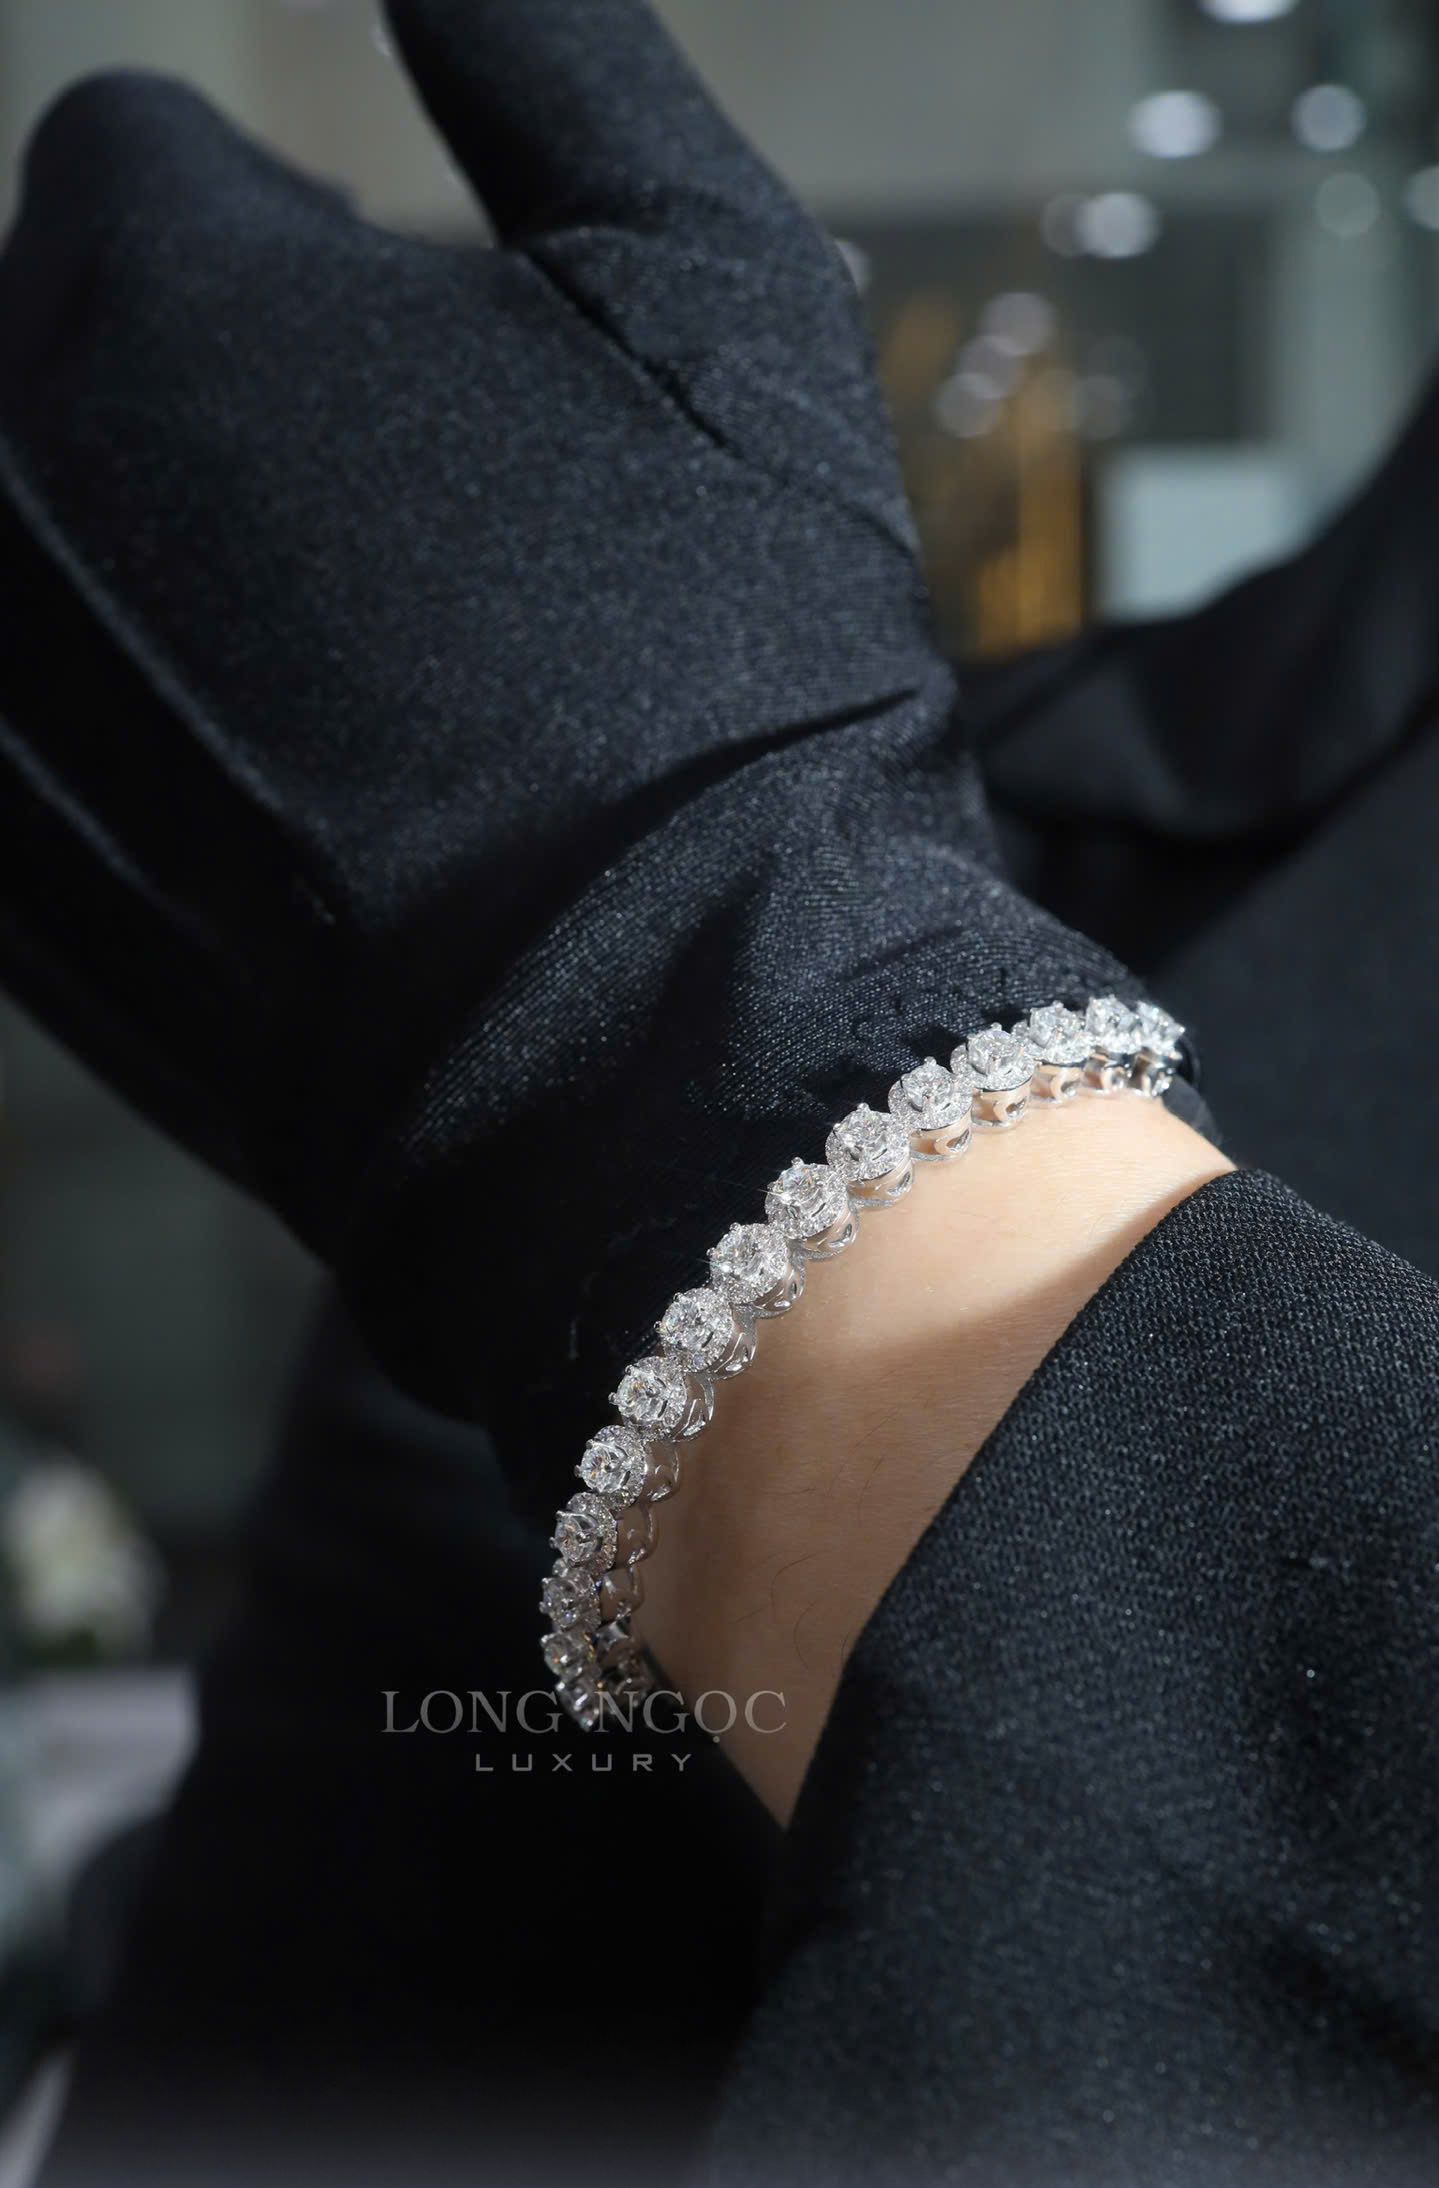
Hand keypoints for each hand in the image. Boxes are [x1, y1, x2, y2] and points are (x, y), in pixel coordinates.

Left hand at [0, 1, 1175, 1519]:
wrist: (661, 1066)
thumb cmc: (718, 687)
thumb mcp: (712, 292)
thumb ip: (550, 57)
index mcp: (154, 278)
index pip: (140, 162)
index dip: (295, 253)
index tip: (412, 379)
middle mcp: (5, 472)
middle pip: (53, 351)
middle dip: (197, 404)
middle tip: (393, 554)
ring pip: (34, 548)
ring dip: (146, 573)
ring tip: (345, 697)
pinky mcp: (0, 888)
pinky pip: (24, 740)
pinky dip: (112, 744)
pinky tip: (275, 811)